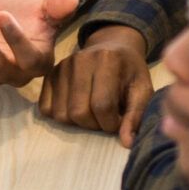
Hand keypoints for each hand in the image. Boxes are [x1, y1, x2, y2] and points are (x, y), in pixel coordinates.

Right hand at [37, 24, 155, 143]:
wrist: (111, 47)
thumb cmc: (129, 72)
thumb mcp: (142, 90)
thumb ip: (136, 115)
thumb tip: (127, 143)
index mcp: (107, 60)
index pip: (103, 105)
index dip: (111, 123)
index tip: (119, 122)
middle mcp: (80, 60)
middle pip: (79, 112)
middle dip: (94, 125)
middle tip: (105, 118)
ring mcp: (61, 67)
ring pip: (61, 114)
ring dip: (78, 123)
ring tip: (92, 113)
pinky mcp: (49, 75)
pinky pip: (46, 109)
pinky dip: (61, 116)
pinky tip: (76, 107)